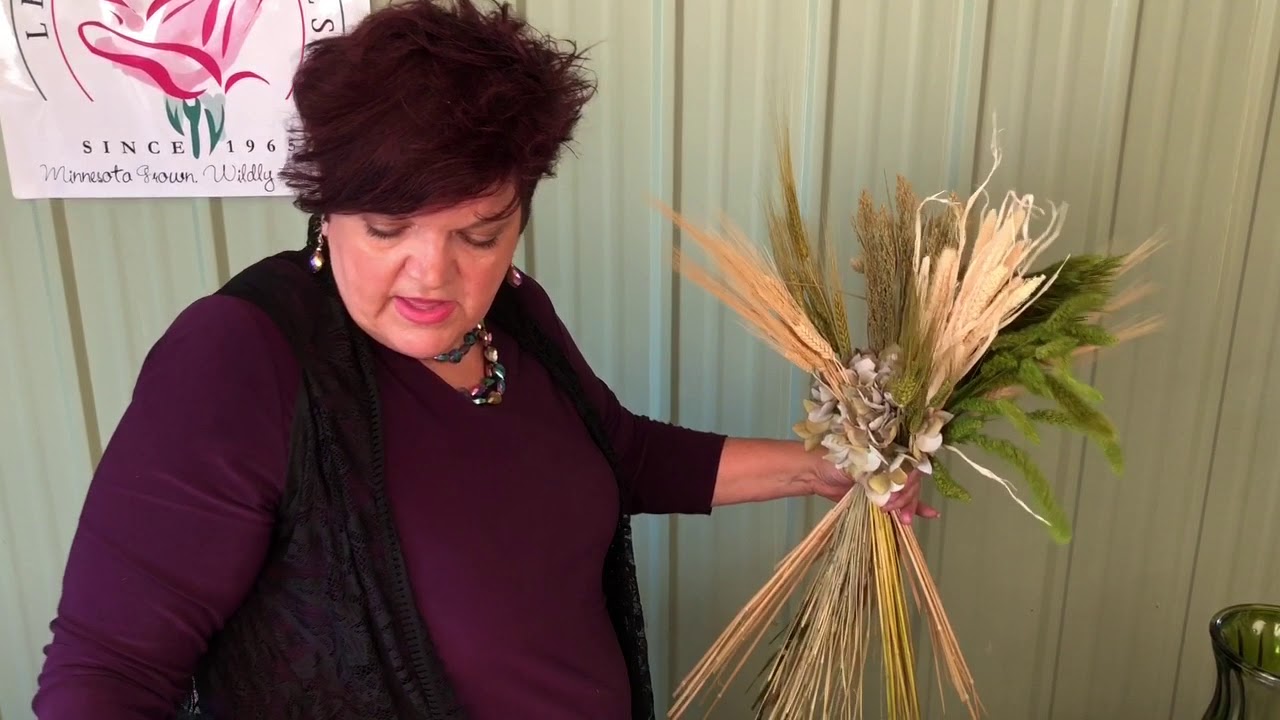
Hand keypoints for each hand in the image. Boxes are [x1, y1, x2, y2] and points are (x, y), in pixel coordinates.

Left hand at [811, 462, 938, 524]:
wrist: (814, 472)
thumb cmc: (834, 460)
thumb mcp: (858, 464)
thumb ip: (878, 475)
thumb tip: (893, 491)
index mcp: (889, 449)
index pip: (910, 466)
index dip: (906, 483)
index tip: (894, 496)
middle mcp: (893, 462)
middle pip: (911, 482)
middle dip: (905, 498)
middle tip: (890, 509)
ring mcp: (889, 479)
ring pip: (908, 493)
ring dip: (909, 507)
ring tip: (903, 520)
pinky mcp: (882, 493)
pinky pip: (903, 500)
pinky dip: (916, 507)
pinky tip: (931, 514)